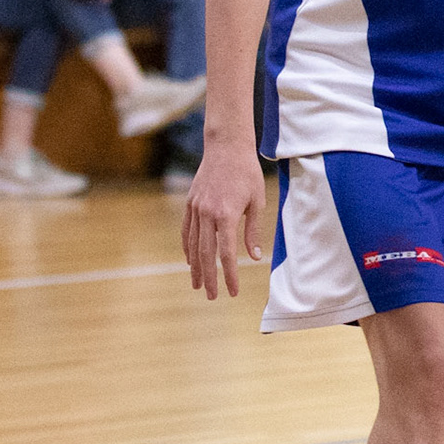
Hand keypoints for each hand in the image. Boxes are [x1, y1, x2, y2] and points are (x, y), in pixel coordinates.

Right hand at [184, 140, 265, 299]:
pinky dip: (187, 247)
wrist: (226, 147)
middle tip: (212, 296)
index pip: (227, 254)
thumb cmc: (247, 173)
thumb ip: (253, 231)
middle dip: (209, 277)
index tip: (233, 291)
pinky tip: (189, 260)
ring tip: (198, 284)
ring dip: (195, 267)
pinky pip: (187, 230)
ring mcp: (196, 208)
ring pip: (193, 245)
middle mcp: (207, 214)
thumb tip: (254, 257)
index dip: (229, 275)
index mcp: (226, 215)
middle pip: (206, 254)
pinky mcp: (190, 203)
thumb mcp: (257, 201)